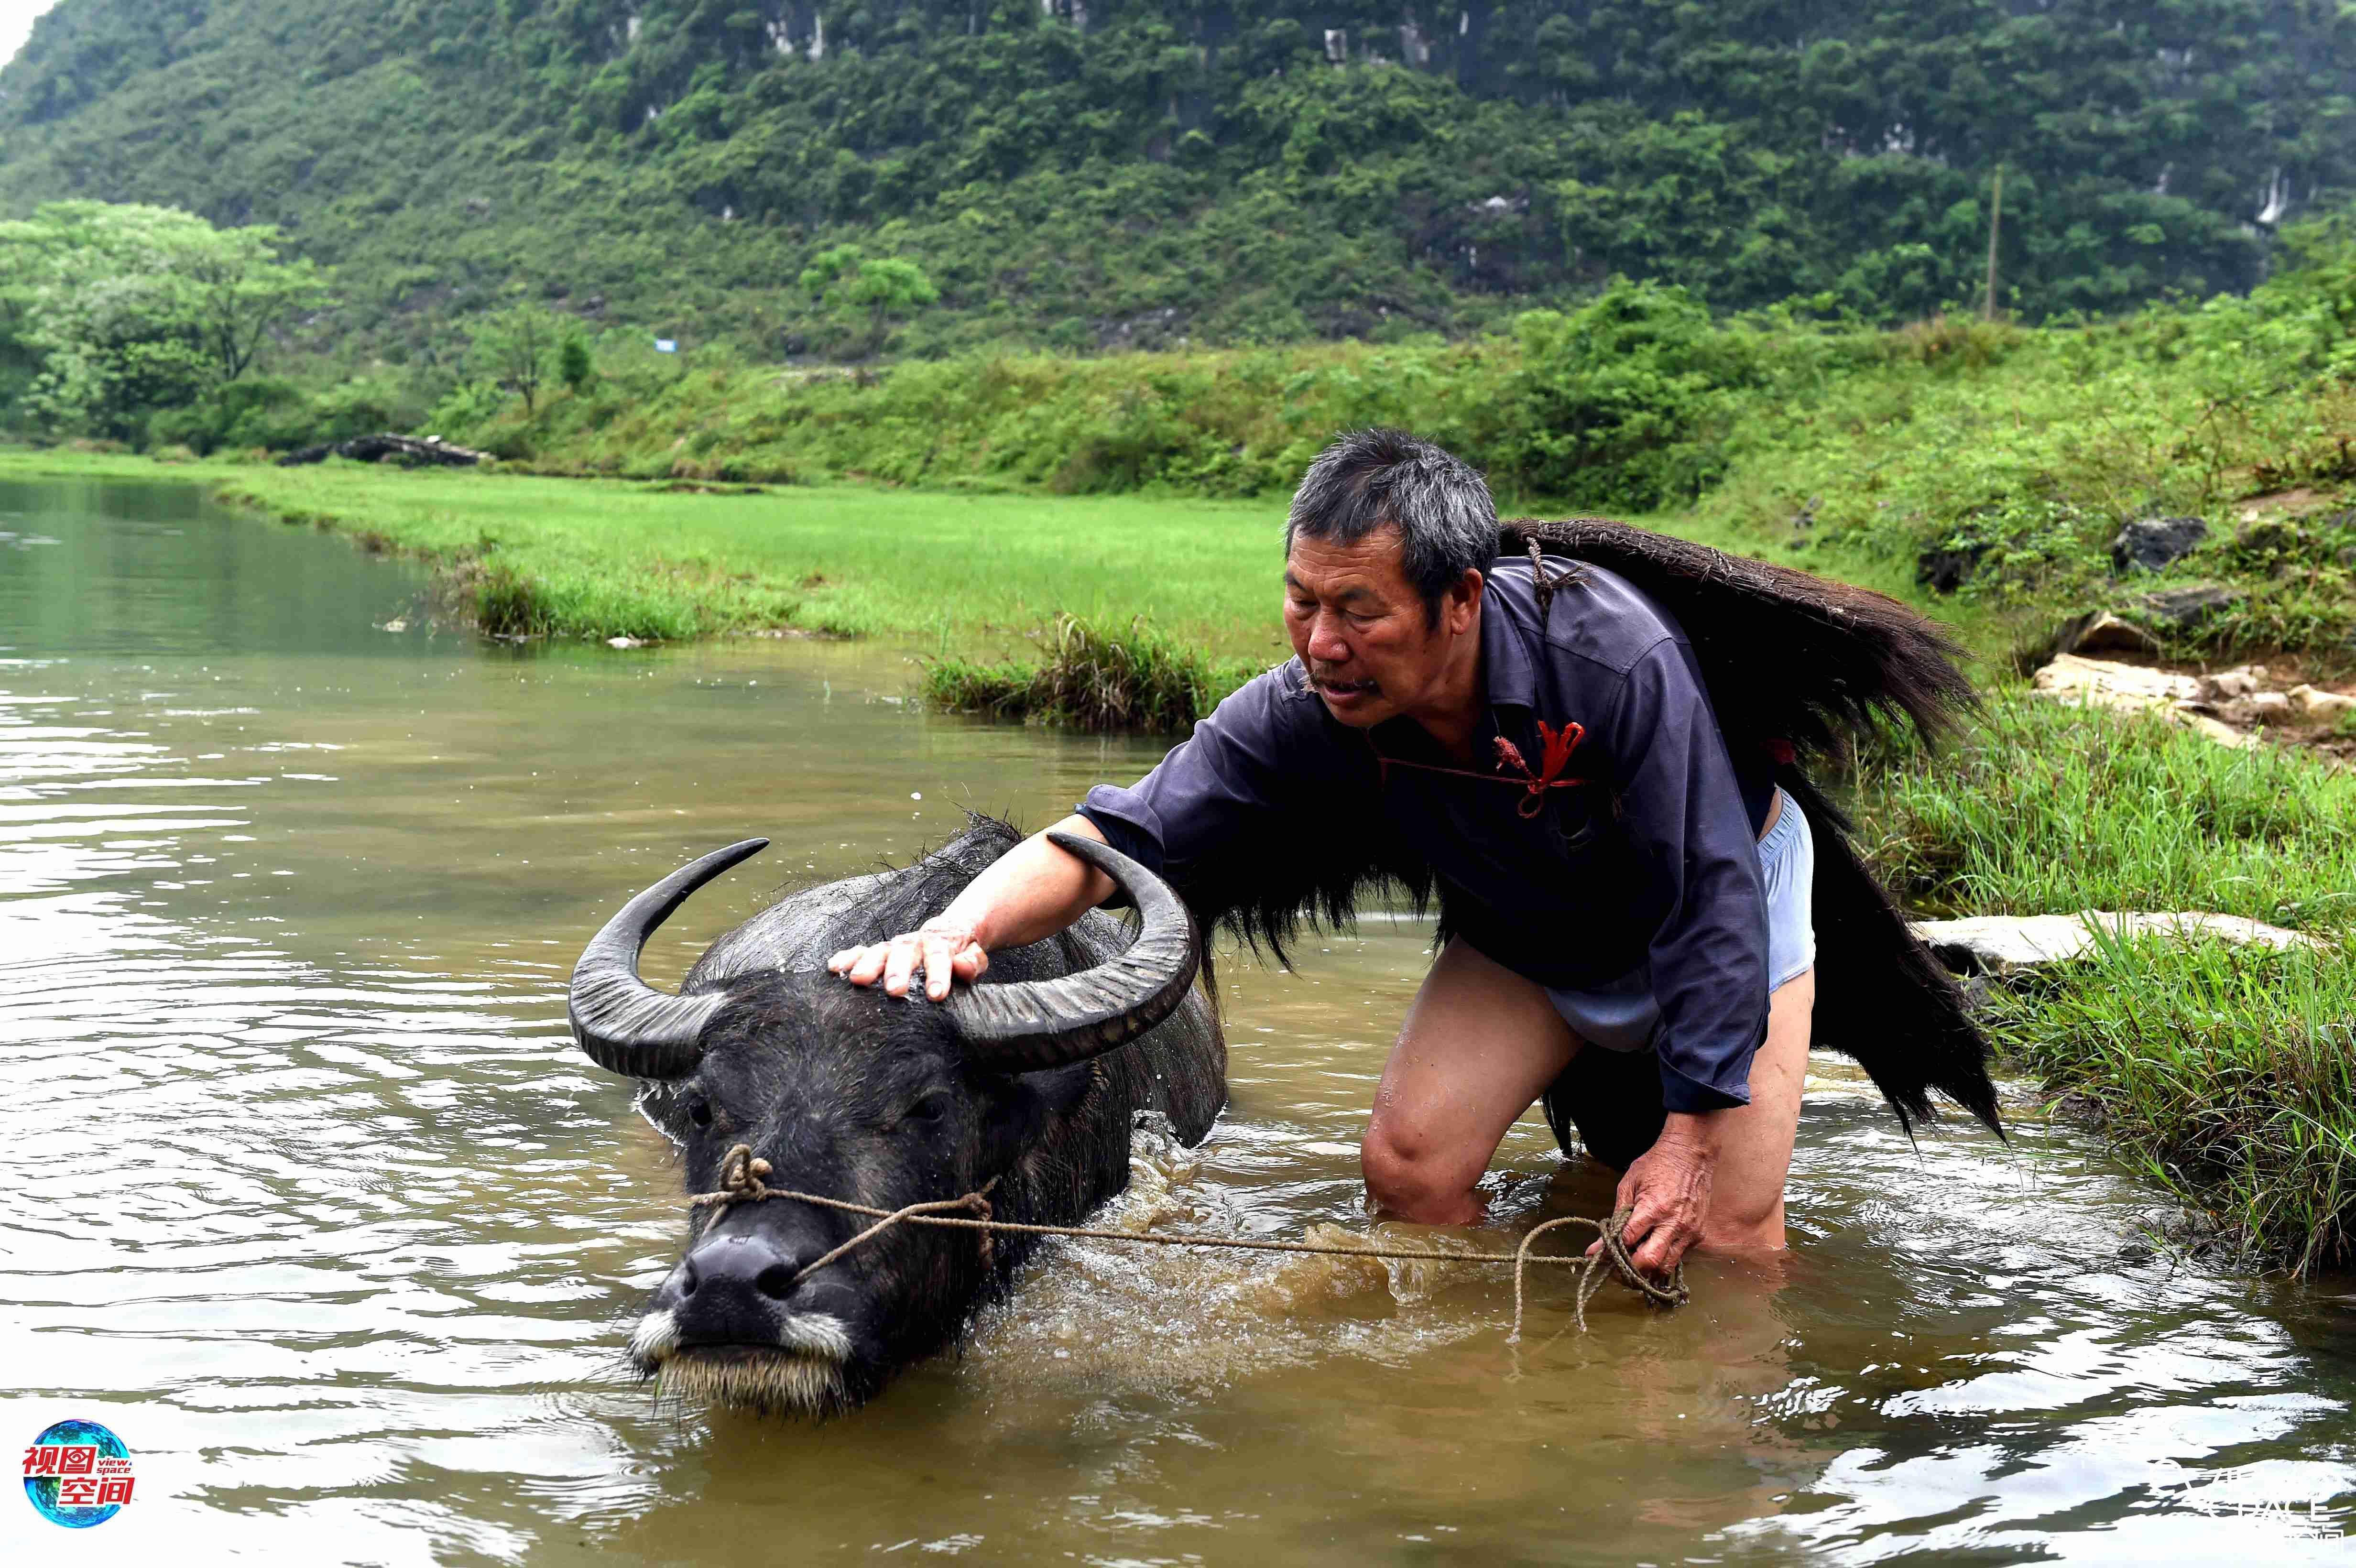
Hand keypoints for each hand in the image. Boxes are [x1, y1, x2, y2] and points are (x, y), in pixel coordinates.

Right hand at [827, 919, 988, 1000]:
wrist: (948, 933)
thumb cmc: (960, 954)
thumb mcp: (973, 956)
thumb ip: (971, 961)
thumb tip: (962, 965)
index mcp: (940, 944)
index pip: (939, 956)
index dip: (937, 974)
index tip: (935, 994)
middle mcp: (913, 944)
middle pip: (904, 954)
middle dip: (898, 971)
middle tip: (894, 990)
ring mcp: (893, 948)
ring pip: (879, 952)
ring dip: (867, 965)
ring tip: (856, 979)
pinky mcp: (878, 952)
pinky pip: (860, 952)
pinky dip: (847, 958)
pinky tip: (834, 968)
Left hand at [1587, 1111, 1720, 1277]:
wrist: (1691, 1153)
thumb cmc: (1656, 1164)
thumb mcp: (1629, 1183)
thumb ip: (1616, 1215)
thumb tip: (1598, 1245)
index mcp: (1653, 1208)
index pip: (1628, 1240)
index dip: (1611, 1251)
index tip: (1599, 1255)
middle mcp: (1674, 1224)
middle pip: (1650, 1262)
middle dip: (1631, 1269)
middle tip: (1618, 1267)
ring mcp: (1689, 1231)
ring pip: (1667, 1266)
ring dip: (1649, 1269)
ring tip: (1635, 1262)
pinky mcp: (1698, 1234)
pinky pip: (1679, 1256)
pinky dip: (1664, 1257)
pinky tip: (1653, 1248)